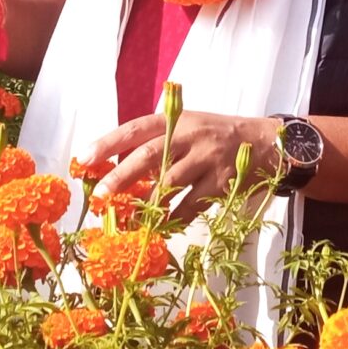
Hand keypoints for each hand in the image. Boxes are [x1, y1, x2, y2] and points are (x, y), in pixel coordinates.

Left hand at [87, 110, 280, 223]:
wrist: (263, 142)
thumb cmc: (214, 135)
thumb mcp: (186, 126)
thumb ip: (156, 141)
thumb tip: (115, 170)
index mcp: (175, 119)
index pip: (134, 129)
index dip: (108, 144)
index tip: (84, 159)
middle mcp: (189, 135)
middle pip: (148, 156)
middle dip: (121, 178)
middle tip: (99, 197)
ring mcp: (206, 158)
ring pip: (169, 185)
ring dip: (145, 206)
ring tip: (127, 221)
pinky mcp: (221, 181)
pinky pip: (191, 206)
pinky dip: (173, 220)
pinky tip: (161, 229)